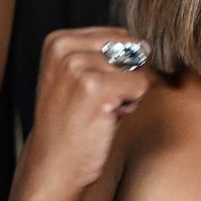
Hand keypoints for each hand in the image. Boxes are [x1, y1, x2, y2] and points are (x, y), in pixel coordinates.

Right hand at [18, 27, 151, 200]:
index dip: (115, 67)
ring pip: (135, 68)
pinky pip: (140, 84)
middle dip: (123, 77)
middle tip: (95, 103)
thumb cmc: (72, 123)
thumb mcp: (75, 76)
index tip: (89, 90)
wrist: (54, 164)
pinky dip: (131, 105)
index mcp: (58, 40)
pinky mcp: (95, 88)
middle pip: (128, 49)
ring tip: (99, 112)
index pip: (117, 36)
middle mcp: (64, 48)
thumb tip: (146, 46)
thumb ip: (103, 53)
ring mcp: (77, 67)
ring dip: (126, 93)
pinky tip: (106, 118)